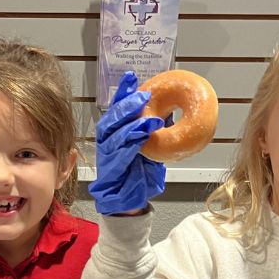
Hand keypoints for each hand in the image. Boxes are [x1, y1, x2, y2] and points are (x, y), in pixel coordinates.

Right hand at [89, 71, 165, 214]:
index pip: (117, 108)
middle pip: (112, 117)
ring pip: (115, 134)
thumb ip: (154, 130)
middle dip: (127, 104)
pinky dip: (132, 143)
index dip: (123, 93)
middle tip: (144, 95)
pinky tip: (143, 136)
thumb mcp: (150, 147)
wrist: (127, 201)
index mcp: (115, 133)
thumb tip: (170, 111)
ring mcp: (107, 155)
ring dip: (132, 123)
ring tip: (149, 117)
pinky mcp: (111, 169)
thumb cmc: (138, 174)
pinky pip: (120, 153)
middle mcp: (107, 141)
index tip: (131, 77)